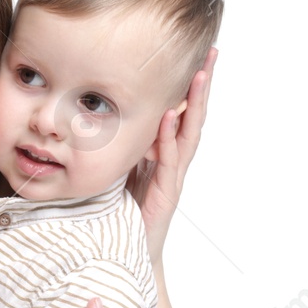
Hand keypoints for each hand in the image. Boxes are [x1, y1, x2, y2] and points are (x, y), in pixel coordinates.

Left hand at [134, 46, 215, 264]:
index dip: (186, 83)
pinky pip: (169, 160)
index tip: (194, 52)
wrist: (124, 255)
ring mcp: (172, 176)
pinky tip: (168, 116)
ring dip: (194, 104)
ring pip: (187, 133)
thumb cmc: (121, 213)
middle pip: (191, 115)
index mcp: (161, 151)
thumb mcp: (117, 168)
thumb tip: (97, 112)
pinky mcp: (165, 193)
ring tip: (200, 74)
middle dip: (201, 84)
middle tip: (211, 52)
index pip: (178, 110)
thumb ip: (119, 144)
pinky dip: (168, 137)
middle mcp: (171, 160)